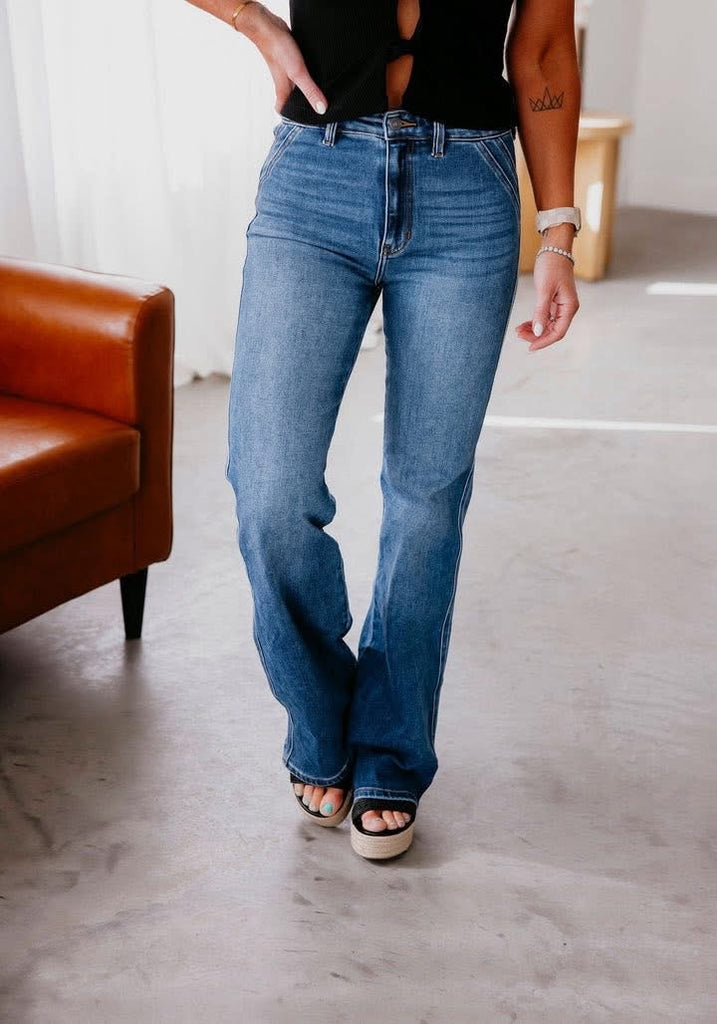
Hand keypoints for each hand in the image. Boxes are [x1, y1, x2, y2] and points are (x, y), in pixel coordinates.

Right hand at [236, 2, 328, 114]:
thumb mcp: (298, 73)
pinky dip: (307, 77)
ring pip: (297, 87)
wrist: (268, 26)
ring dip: (306, 91)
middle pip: (293, 100)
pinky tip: (316, 76)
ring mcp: (288, 73)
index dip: (292, 120)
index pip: (284, 112)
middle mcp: (284, 85)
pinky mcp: (292, 61)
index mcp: (283, 92)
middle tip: (318, 111)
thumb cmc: (278, 50)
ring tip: (320, 96)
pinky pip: (300, 73)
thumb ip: (310, 91)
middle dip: (303, 106)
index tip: (305, 125)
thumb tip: (321, 109)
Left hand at [514, 224, 579, 351]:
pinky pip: (545, 318)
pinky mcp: (554, 302)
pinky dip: (535, 322)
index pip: (558, 332)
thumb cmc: (551, 266)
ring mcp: (561, 306)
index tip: (529, 347)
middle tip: (518, 334)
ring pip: (548, 326)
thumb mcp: (544, 290)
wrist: (554, 249)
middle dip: (536, 335)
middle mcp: (567, 309)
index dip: (544, 341)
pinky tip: (524, 324)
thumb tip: (538, 332)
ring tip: (518, 330)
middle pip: (552, 331)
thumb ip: (541, 312)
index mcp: (569, 307)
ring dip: (534, 330)